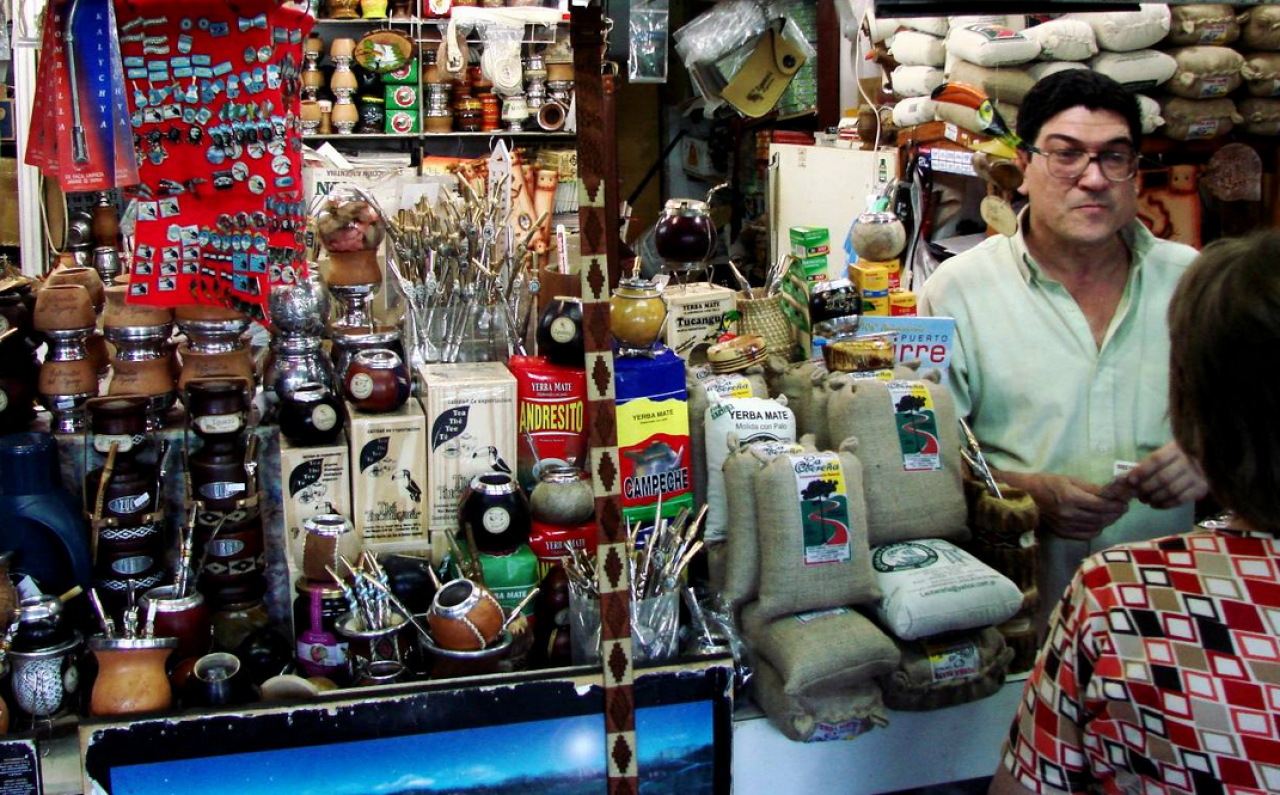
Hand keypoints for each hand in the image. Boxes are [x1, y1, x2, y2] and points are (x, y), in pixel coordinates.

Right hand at [999, 470, 1129, 540]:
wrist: (1024, 497)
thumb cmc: (1046, 483)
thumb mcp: (1069, 479)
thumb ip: (1090, 488)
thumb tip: (1110, 493)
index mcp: (1070, 498)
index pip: (1101, 505)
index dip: (1116, 505)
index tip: (1124, 503)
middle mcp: (1069, 514)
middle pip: (1101, 518)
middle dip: (1115, 514)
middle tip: (1121, 509)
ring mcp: (1065, 526)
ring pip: (1095, 527)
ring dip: (1107, 522)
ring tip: (1112, 515)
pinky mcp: (1062, 533)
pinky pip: (1086, 535)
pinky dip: (1096, 530)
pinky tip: (1098, 523)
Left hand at [1126, 442, 1208, 509]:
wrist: (1209, 461)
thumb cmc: (1180, 456)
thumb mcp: (1167, 453)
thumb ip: (1150, 464)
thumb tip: (1127, 477)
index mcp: (1177, 448)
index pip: (1156, 460)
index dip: (1141, 471)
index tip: (1130, 480)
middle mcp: (1189, 461)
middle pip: (1162, 478)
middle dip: (1146, 488)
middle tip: (1137, 494)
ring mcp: (1197, 476)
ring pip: (1171, 491)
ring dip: (1154, 498)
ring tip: (1145, 500)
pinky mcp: (1201, 489)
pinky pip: (1180, 500)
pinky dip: (1165, 504)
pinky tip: (1156, 505)